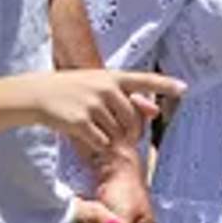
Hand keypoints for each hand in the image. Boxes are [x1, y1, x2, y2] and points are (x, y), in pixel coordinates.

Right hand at [28, 67, 182, 160]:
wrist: (37, 94)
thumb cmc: (71, 90)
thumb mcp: (98, 86)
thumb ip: (127, 97)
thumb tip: (154, 111)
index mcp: (112, 77)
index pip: (144, 80)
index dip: (165, 85)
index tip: (184, 88)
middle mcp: (105, 88)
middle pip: (132, 119)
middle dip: (129, 131)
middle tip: (117, 133)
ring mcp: (93, 105)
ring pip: (117, 133)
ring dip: (110, 138)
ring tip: (94, 128)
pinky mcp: (81, 122)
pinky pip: (102, 142)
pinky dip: (98, 145)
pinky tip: (86, 136)